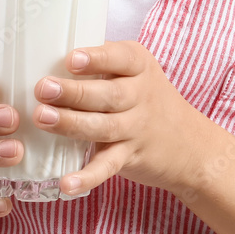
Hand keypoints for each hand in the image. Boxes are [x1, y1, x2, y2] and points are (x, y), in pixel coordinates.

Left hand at [31, 41, 207, 196]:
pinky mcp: (130, 157)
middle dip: (74, 92)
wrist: (192, 146)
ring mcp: (136, 128)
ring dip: (71, 124)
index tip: (70, 59)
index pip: (119, 58)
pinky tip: (66, 183)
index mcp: (140, 66)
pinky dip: (87, 176)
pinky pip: (108, 166)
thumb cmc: (150, 99)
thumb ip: (105, 61)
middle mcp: (141, 95)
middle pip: (107, 94)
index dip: (95, 59)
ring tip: (42, 118)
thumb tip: (51, 50)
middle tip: (43, 89)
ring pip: (103, 127)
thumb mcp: (137, 72)